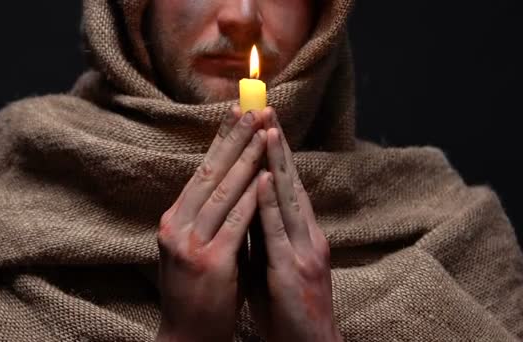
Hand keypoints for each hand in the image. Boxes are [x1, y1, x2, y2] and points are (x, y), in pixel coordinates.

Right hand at [156, 106, 267, 341]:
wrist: (186, 336)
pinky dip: (251, 197)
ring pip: (223, 192)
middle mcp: (176, 225)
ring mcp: (190, 244)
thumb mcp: (194, 246)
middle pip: (210, 173)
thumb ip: (206, 216)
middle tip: (253, 107)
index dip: (221, 140)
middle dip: (234, 138)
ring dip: (246, 158)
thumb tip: (230, 181)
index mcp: (174, 219)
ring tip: (262, 130)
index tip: (238, 112)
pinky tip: (265, 175)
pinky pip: (235, 222)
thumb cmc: (197, 290)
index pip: (202, 171)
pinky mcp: (209, 262)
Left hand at [249, 108, 341, 341]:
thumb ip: (262, 233)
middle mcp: (307, 234)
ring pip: (289, 198)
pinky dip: (273, 203)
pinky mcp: (295, 270)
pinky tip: (266, 179)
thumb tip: (244, 203)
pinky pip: (280, 232)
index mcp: (300, 233)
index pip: (284, 183)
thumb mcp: (273, 263)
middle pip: (290, 181)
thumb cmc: (287, 307)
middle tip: (265, 108)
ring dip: (278, 162)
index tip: (260, 121)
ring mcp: (304, 250)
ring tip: (267, 129)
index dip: (273, 152)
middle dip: (276, 144)